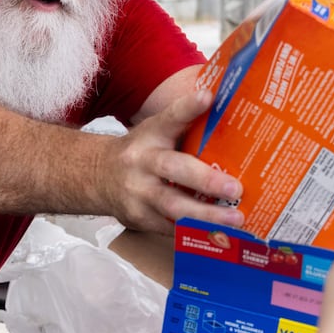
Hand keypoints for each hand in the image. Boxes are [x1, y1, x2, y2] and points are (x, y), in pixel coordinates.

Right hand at [101, 89, 243, 232]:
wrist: (98, 177)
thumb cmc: (141, 152)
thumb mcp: (156, 132)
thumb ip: (186, 127)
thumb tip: (230, 113)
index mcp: (150, 135)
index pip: (169, 118)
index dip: (188, 107)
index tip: (207, 96)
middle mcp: (141, 162)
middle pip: (173, 169)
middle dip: (206, 180)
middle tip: (235, 188)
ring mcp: (138, 193)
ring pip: (173, 206)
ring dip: (207, 215)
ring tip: (236, 220)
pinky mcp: (139, 218)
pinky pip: (170, 228)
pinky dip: (196, 232)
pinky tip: (219, 236)